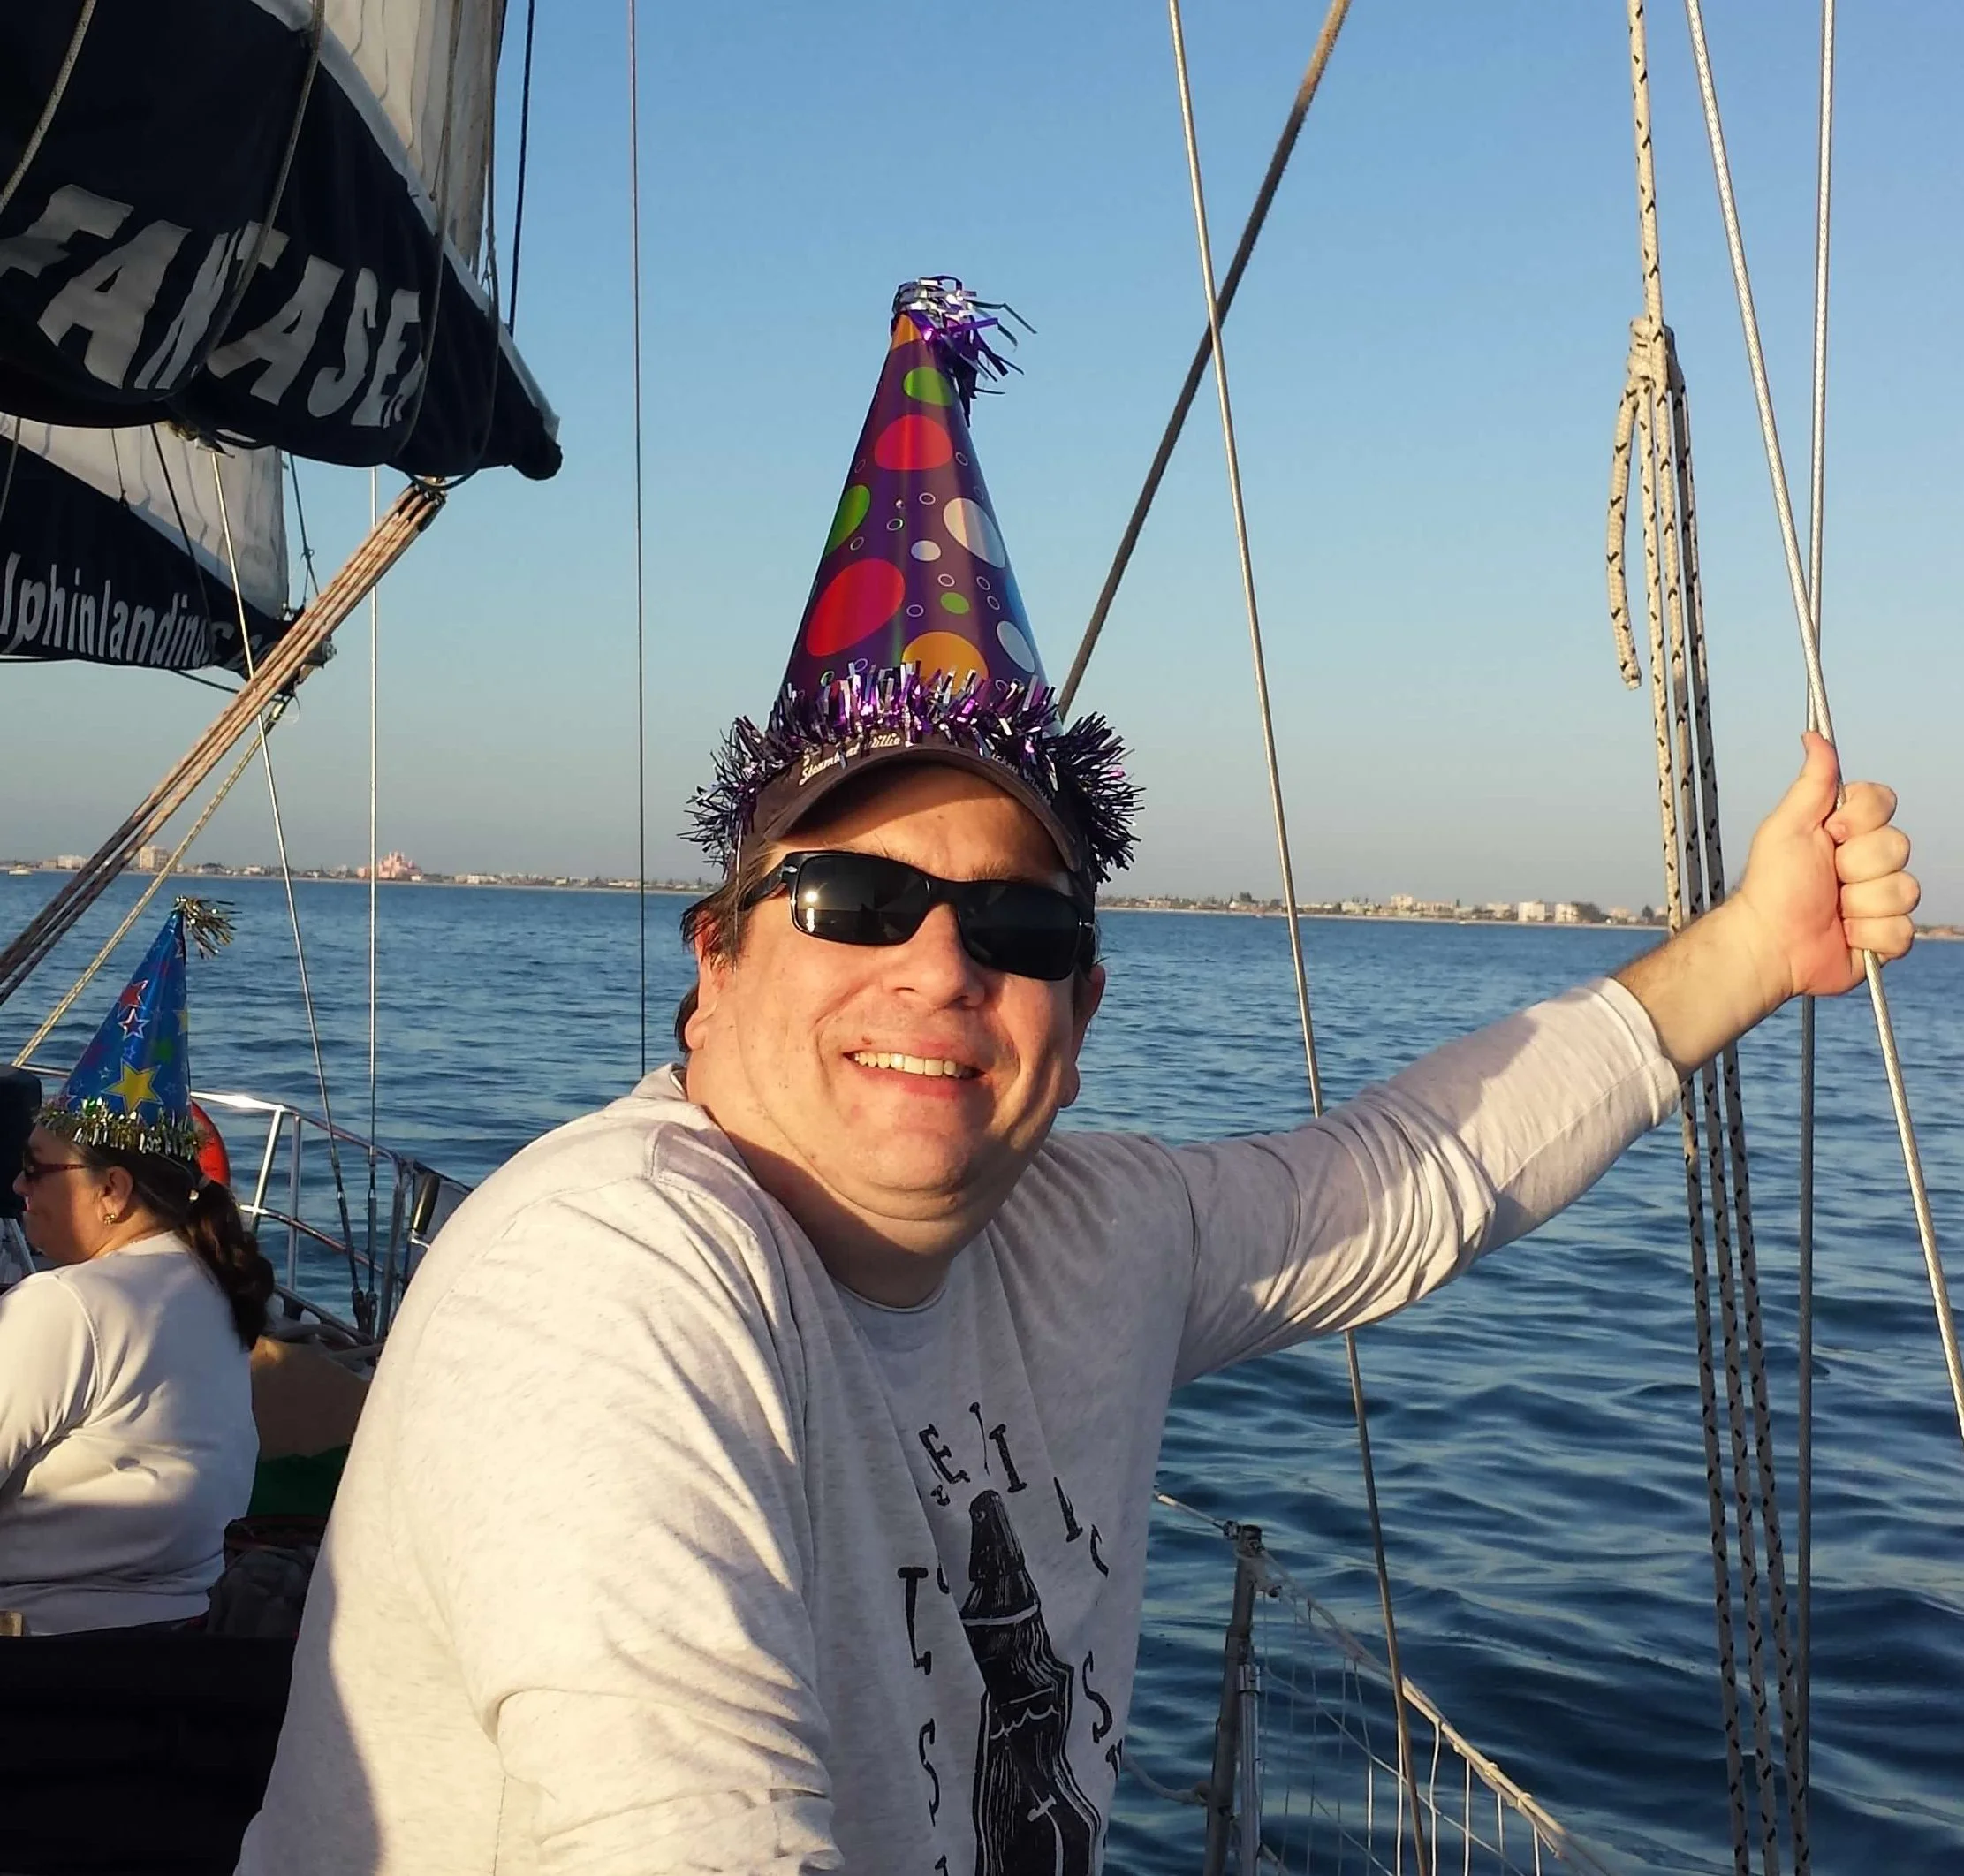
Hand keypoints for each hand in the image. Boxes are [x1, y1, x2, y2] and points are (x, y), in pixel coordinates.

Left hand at [1733, 731, 1918, 1000]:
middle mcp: (1869, 862)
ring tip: (1832, 910)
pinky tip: (1843, 935)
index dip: (1860, 820)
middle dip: (1856, 865)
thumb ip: (1812, 782)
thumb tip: (1814, 736)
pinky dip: (1868, 935)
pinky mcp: (1886, 936)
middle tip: (1827, 878)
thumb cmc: (1772, 886)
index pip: (1885, 803)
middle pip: (1899, 845)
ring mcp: (1880, 898)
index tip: (1830, 832)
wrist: (1770, 944)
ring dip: (1860, 904)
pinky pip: (1902, 929)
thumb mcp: (1788, 826)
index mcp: (1848, 831)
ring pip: (1904, 889)